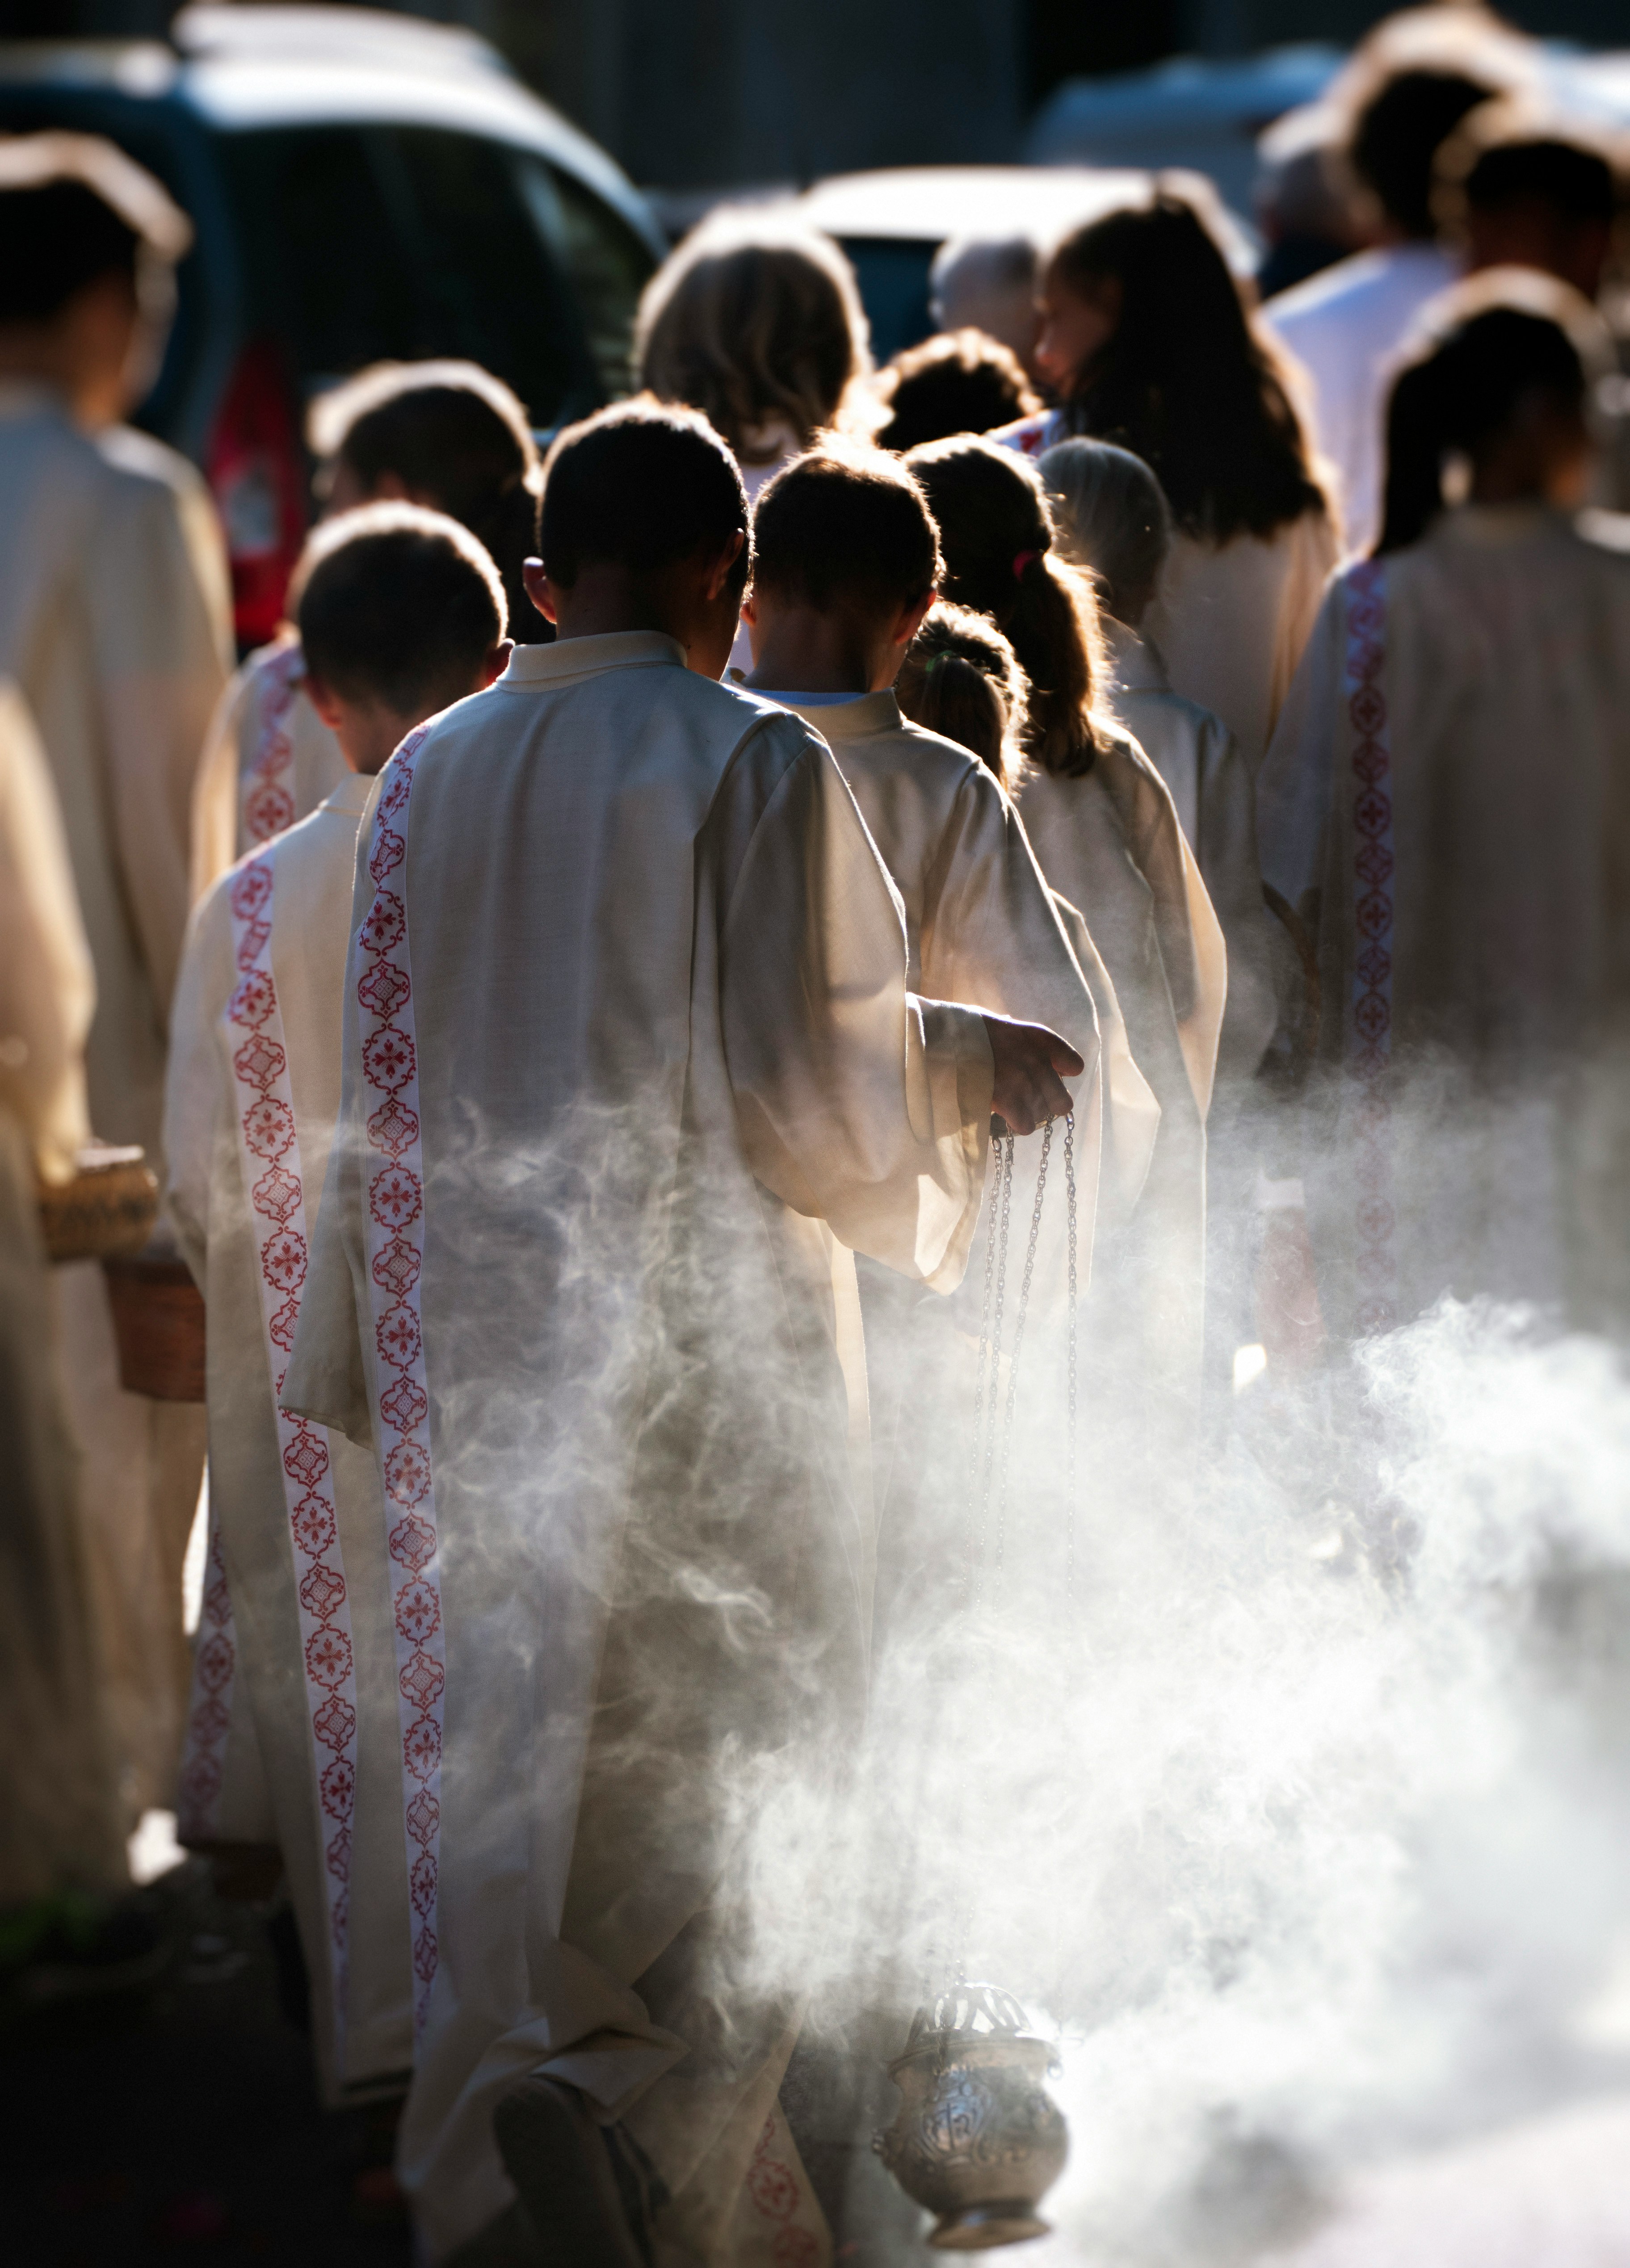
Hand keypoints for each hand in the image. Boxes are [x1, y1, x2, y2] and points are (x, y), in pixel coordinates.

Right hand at [981, 1015, 1083, 1136]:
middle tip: (1029, 1100)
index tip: (1051, 1074)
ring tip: (1010, 1105)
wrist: (946, 1038)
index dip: (1063, 1074)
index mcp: (1041, 1039)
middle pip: (1063, 1102)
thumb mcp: (1007, 1028)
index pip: (1075, 1066)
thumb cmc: (972, 1032)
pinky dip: (1016, 1124)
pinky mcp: (1007, 1101)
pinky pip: (1026, 1126)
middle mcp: (1038, 1061)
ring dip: (1028, 1114)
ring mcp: (1024, 1082)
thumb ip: (1026, 1046)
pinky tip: (1004, 1114)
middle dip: (1048, 1104)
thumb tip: (1032, 1062)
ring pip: (1042, 1116)